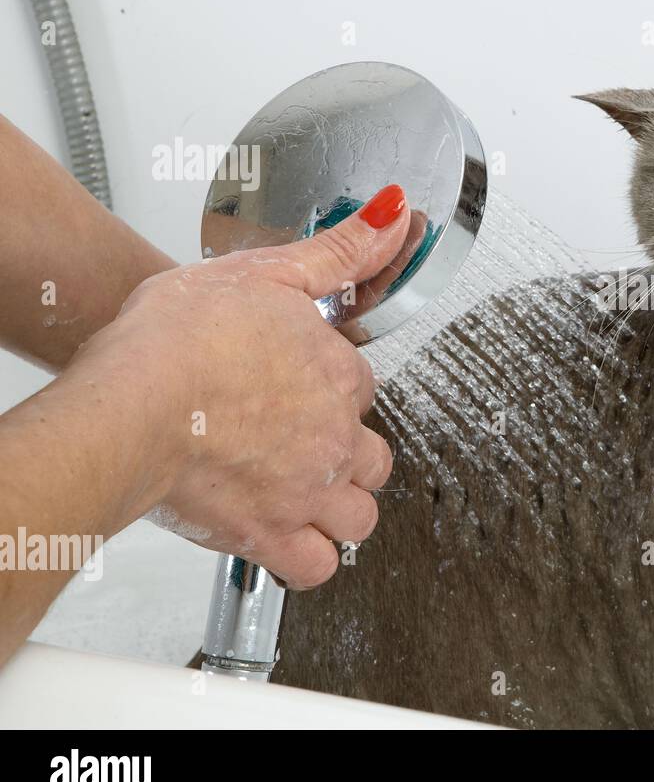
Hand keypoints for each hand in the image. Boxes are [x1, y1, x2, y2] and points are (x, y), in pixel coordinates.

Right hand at [68, 184, 410, 588]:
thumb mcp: (265, 271)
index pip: (362, 388)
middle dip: (347, 455)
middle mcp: (335, 437)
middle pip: (372, 458)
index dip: (332, 388)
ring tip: (301, 494)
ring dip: (337, 508)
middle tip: (302, 446)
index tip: (299, 386)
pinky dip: (306, 559)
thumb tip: (395, 213)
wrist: (131, 403)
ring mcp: (307, 491)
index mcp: (338, 374)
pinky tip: (284, 537)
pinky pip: (316, 567)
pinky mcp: (268, 536)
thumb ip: (339, 250)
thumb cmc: (179, 337)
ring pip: (358, 518)